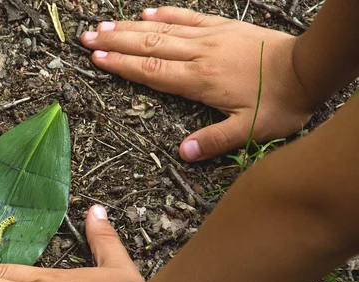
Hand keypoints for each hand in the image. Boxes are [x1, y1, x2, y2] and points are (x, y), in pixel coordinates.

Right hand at [80, 7, 317, 160]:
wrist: (308, 69)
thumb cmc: (279, 103)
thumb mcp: (249, 131)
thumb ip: (214, 140)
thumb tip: (180, 153)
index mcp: (200, 81)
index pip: (151, 71)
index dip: (122, 65)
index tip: (96, 58)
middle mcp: (199, 55)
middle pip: (149, 46)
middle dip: (115, 42)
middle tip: (87, 38)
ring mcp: (210, 38)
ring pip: (162, 29)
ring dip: (130, 27)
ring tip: (104, 25)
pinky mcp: (222, 27)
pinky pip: (188, 16)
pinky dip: (165, 12)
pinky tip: (147, 11)